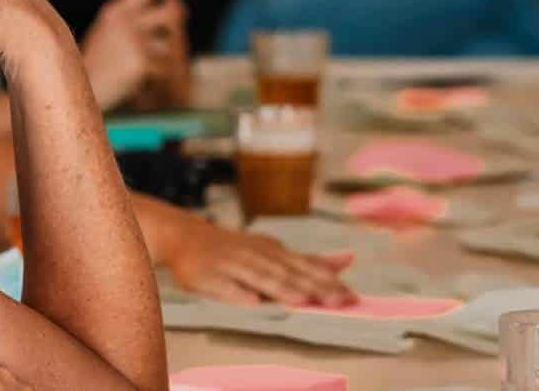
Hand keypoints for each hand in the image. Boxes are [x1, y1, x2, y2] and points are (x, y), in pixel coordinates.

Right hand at [82, 0, 190, 109]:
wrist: (71, 90)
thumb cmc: (92, 65)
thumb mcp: (106, 32)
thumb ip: (131, 19)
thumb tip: (171, 11)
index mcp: (116, 10)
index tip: (165, 3)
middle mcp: (127, 21)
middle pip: (171, 11)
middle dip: (178, 21)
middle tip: (176, 31)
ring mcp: (135, 41)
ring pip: (168, 45)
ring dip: (162, 58)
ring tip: (144, 68)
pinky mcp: (141, 62)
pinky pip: (164, 69)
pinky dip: (155, 78)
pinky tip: (139, 83)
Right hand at [167, 220, 355, 306]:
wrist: (186, 236)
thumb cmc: (237, 249)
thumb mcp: (274, 250)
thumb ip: (309, 260)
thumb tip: (348, 260)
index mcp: (274, 252)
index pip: (306, 267)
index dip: (330, 282)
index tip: (352, 297)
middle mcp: (257, 256)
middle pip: (289, 273)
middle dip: (314, 286)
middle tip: (339, 301)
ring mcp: (232, 264)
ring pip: (260, 277)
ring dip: (281, 288)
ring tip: (302, 299)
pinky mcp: (209, 276)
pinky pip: (225, 286)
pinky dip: (239, 293)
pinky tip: (252, 302)